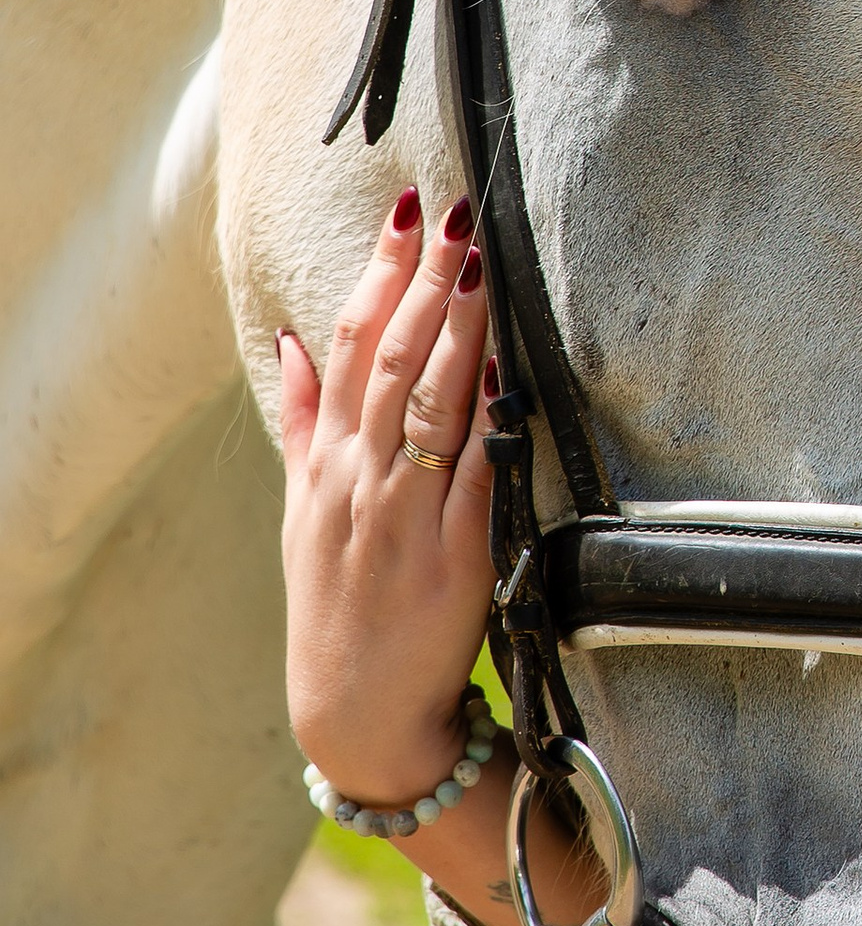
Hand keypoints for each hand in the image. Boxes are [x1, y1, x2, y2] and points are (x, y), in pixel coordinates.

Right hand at [279, 186, 497, 802]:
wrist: (356, 711)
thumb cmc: (334, 601)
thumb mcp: (302, 509)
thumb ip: (304, 422)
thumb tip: (293, 340)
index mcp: (328, 463)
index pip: (349, 347)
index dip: (378, 275)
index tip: (406, 214)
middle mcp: (361, 481)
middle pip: (390, 362)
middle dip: (425, 282)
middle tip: (456, 214)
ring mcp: (405, 517)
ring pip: (429, 406)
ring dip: (456, 332)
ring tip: (481, 265)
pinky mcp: (455, 557)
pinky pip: (473, 477)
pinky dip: (485, 423)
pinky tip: (504, 373)